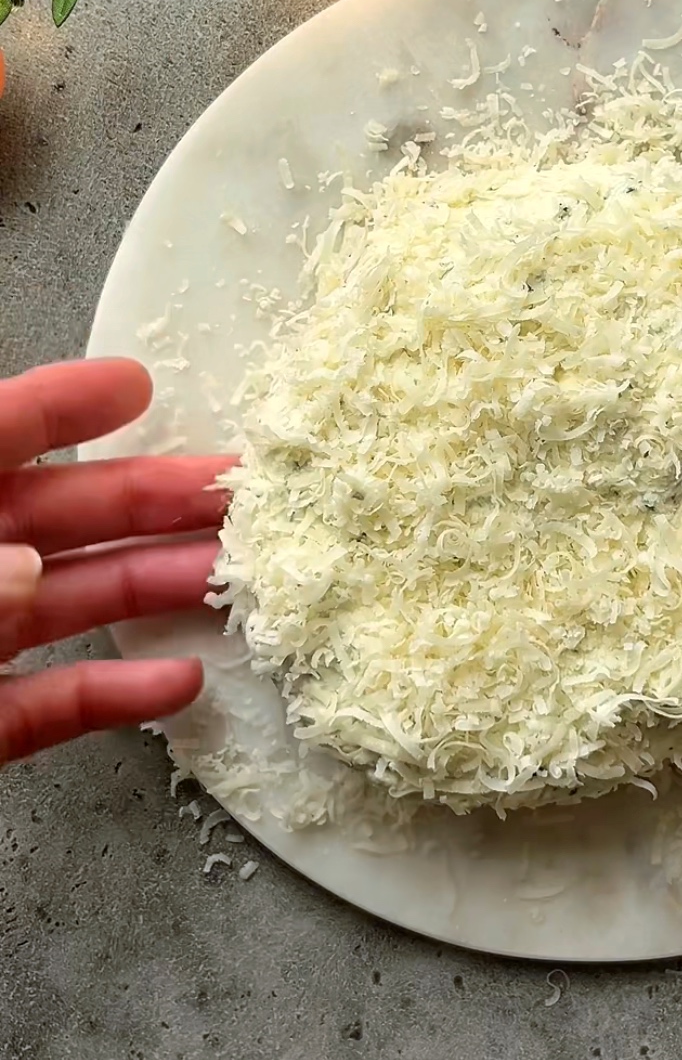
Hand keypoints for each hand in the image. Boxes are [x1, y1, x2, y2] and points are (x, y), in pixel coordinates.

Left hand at [0, 359, 230, 762]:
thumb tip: (32, 571)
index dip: (60, 407)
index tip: (138, 385)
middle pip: (57, 517)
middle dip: (154, 498)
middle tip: (241, 485)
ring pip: (69, 603)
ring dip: (157, 587)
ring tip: (239, 576)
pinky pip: (49, 704)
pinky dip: (114, 694)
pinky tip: (179, 681)